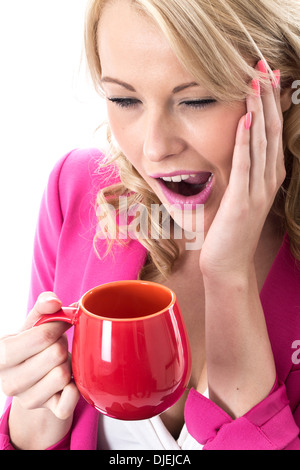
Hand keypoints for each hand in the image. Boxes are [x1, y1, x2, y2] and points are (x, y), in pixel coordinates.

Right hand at [0, 292, 79, 419]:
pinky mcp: (49, 411)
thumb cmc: (35, 346)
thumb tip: (54, 301)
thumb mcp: (34, 324)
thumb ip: (43, 306)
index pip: (42, 336)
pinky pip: (70, 400)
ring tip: (59, 363)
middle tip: (56, 347)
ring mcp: (28, 400)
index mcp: (2, 355)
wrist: (36, 379)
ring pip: (64, 374)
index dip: (58, 326)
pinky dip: (76, 387)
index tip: (59, 325)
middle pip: (56, 355)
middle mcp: (9, 382)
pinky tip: (68, 381)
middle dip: (62, 345)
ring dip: (68, 364)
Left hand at [199, 61, 285, 278]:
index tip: (266, 76)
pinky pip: (245, 164)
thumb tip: (233, 148)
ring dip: (258, 109)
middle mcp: (268, 180)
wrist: (227, 263)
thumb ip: (240, 172)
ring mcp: (258, 190)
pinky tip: (245, 117)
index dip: (271, 102)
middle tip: (262, 65)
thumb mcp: (238, 195)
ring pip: (261, 142)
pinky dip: (245, 139)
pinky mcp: (242, 200)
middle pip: (271, 130)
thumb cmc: (229, 230)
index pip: (272, 132)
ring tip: (254, 80)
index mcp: (268, 177)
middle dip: (267, 96)